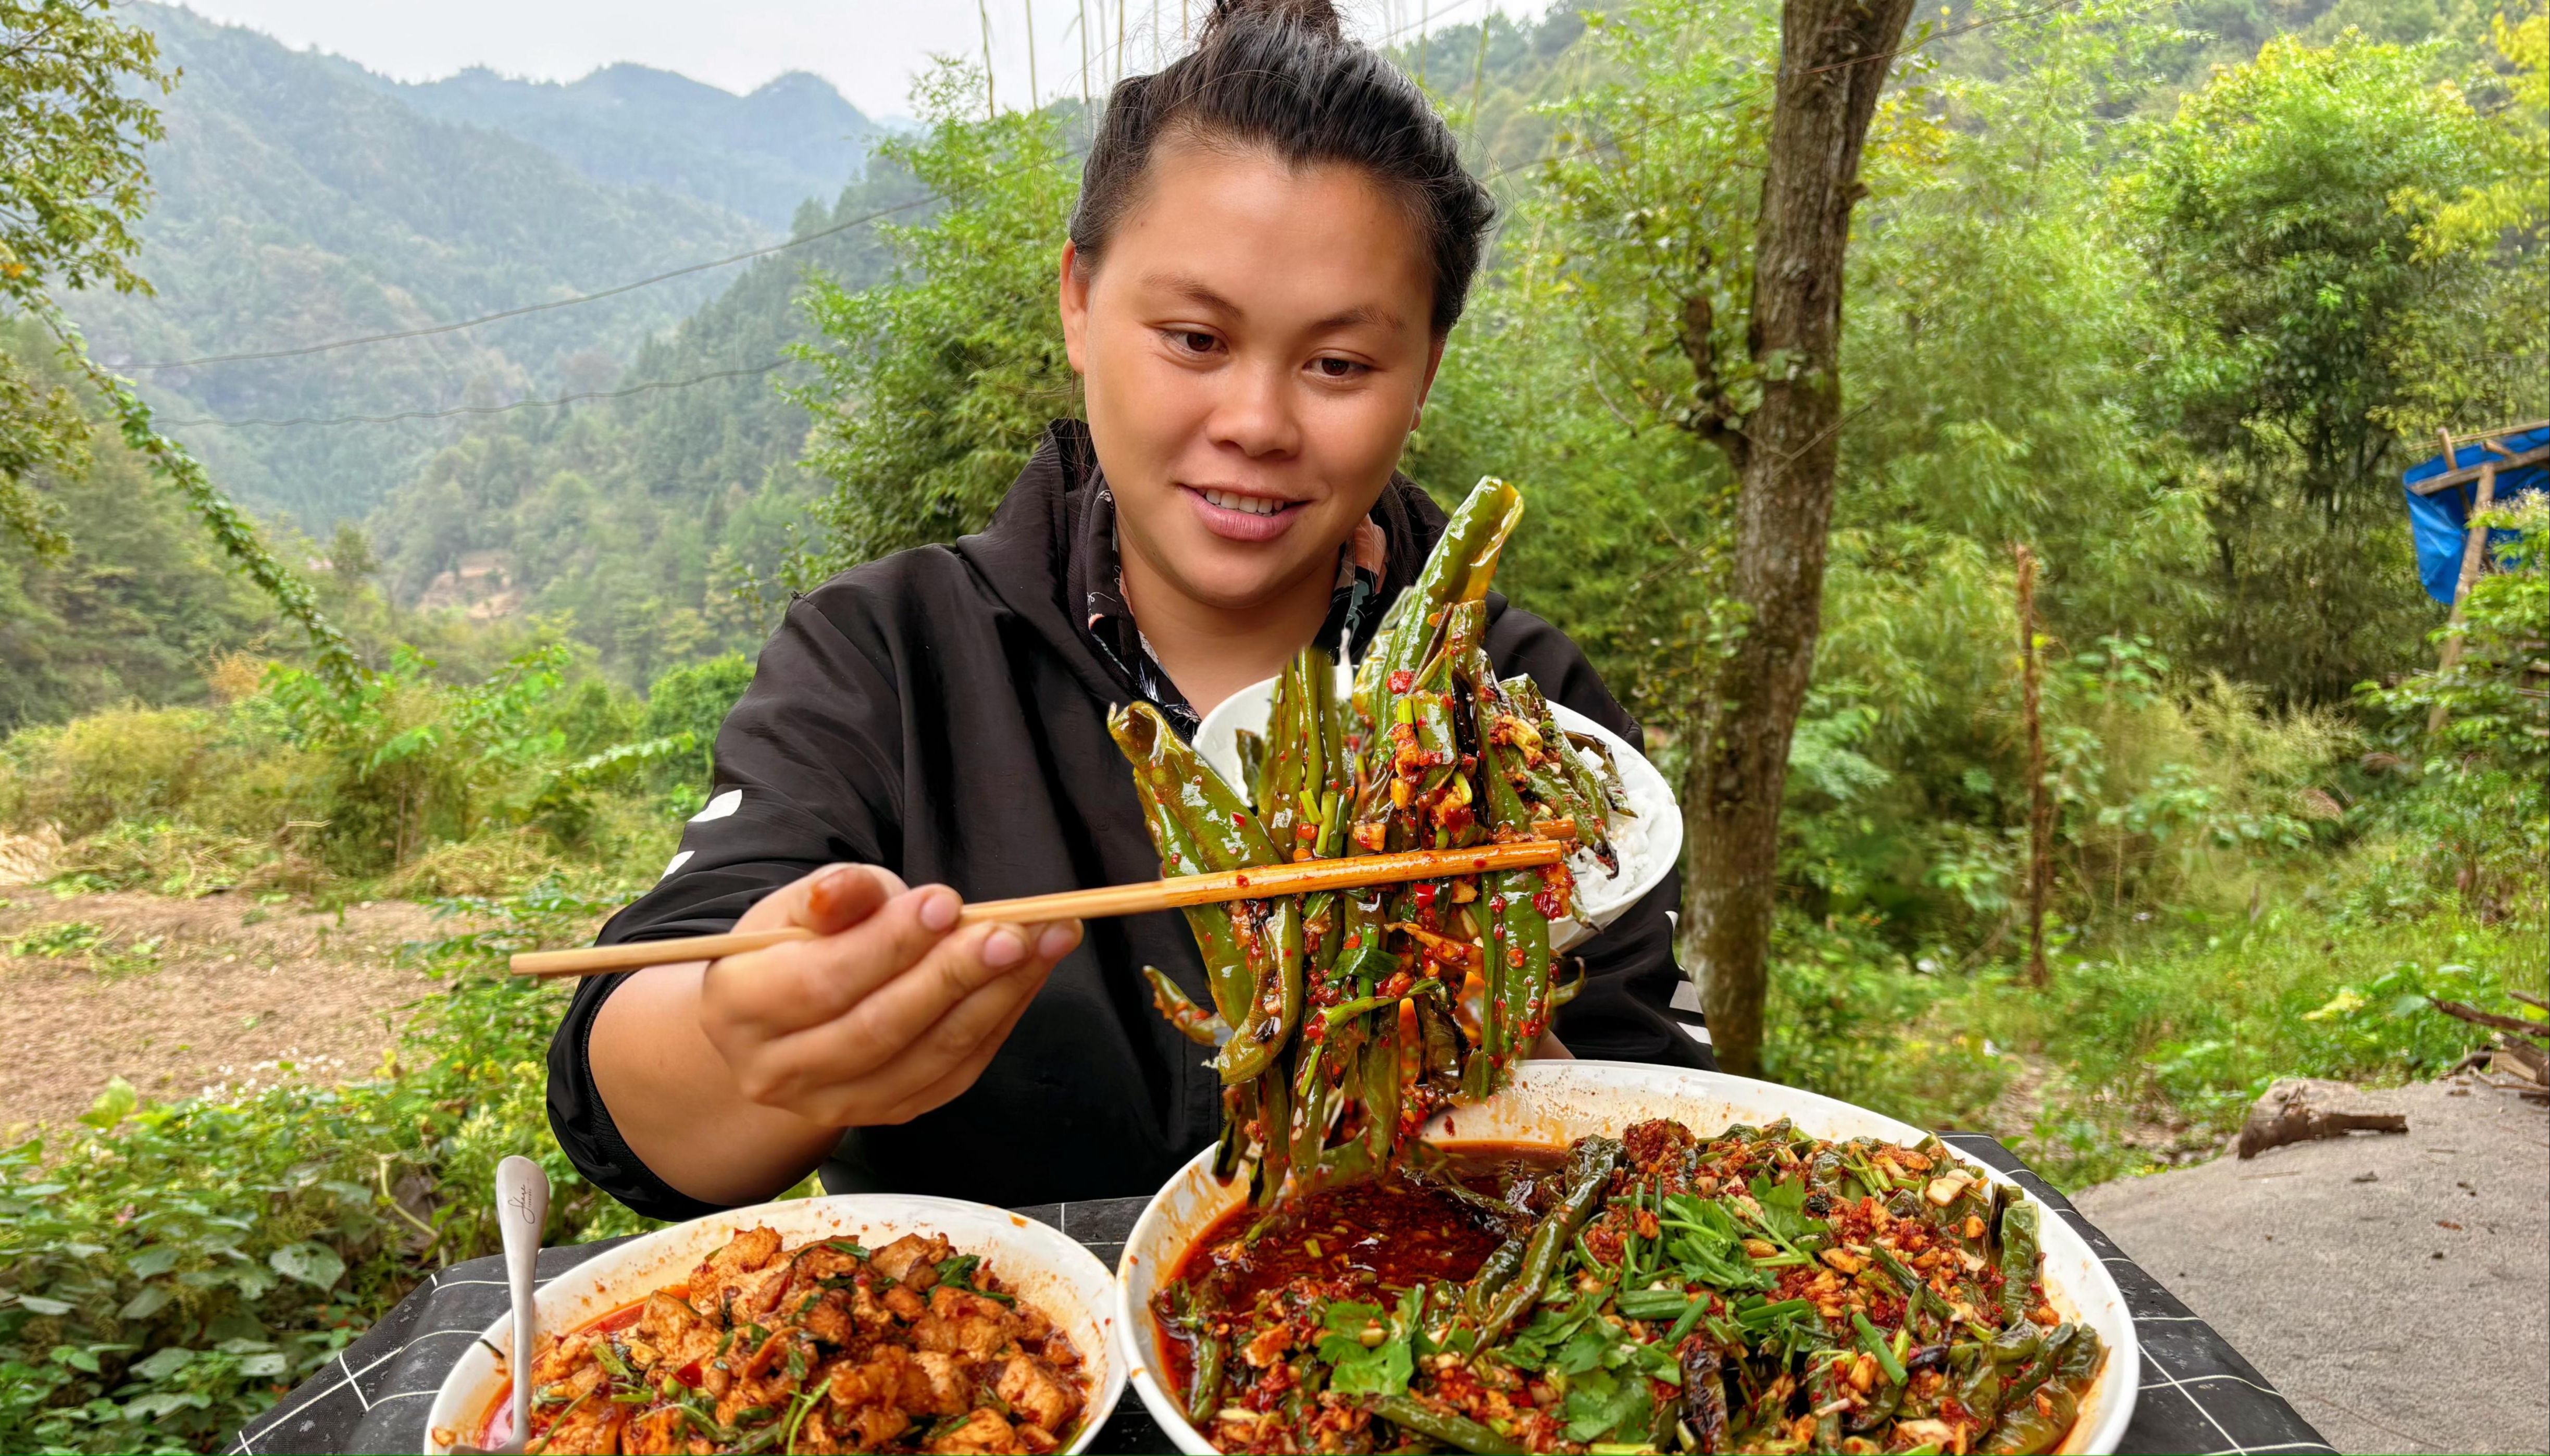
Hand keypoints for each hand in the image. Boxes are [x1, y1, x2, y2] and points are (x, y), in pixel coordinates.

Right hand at [697, 863, 1080, 1128]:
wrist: (777, 1022)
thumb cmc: (793, 947)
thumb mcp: (798, 905)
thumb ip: (834, 895)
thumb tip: (867, 891)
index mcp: (739, 1007)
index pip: (822, 980)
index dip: (889, 943)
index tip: (947, 902)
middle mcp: (777, 1071)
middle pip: (879, 1028)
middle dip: (955, 975)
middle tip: (1015, 930)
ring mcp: (832, 1105)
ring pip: (926, 1059)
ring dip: (996, 998)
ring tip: (1045, 944)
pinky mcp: (884, 1115)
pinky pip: (952, 1076)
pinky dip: (998, 1023)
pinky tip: (1029, 977)